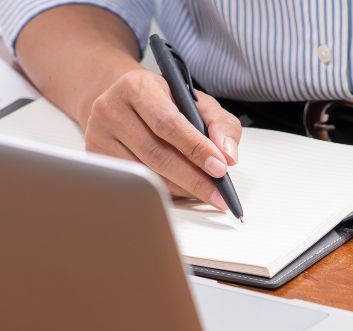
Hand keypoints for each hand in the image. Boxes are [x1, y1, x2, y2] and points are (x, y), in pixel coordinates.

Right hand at [83, 69, 241, 208]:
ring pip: (146, 172)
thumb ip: (221, 124)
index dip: (196, 148)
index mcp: (136, 86)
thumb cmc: (164, 101)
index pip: (168, 123)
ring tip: (206, 194)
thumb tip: (228, 155)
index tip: (220, 168)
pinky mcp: (95, 155)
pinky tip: (183, 190)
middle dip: (193, 178)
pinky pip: (135, 182)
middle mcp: (111, 108)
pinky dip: (164, 190)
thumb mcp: (197, 102)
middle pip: (156, 153)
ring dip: (181, 188)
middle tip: (218, 194)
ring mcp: (98, 133)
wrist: (123, 99)